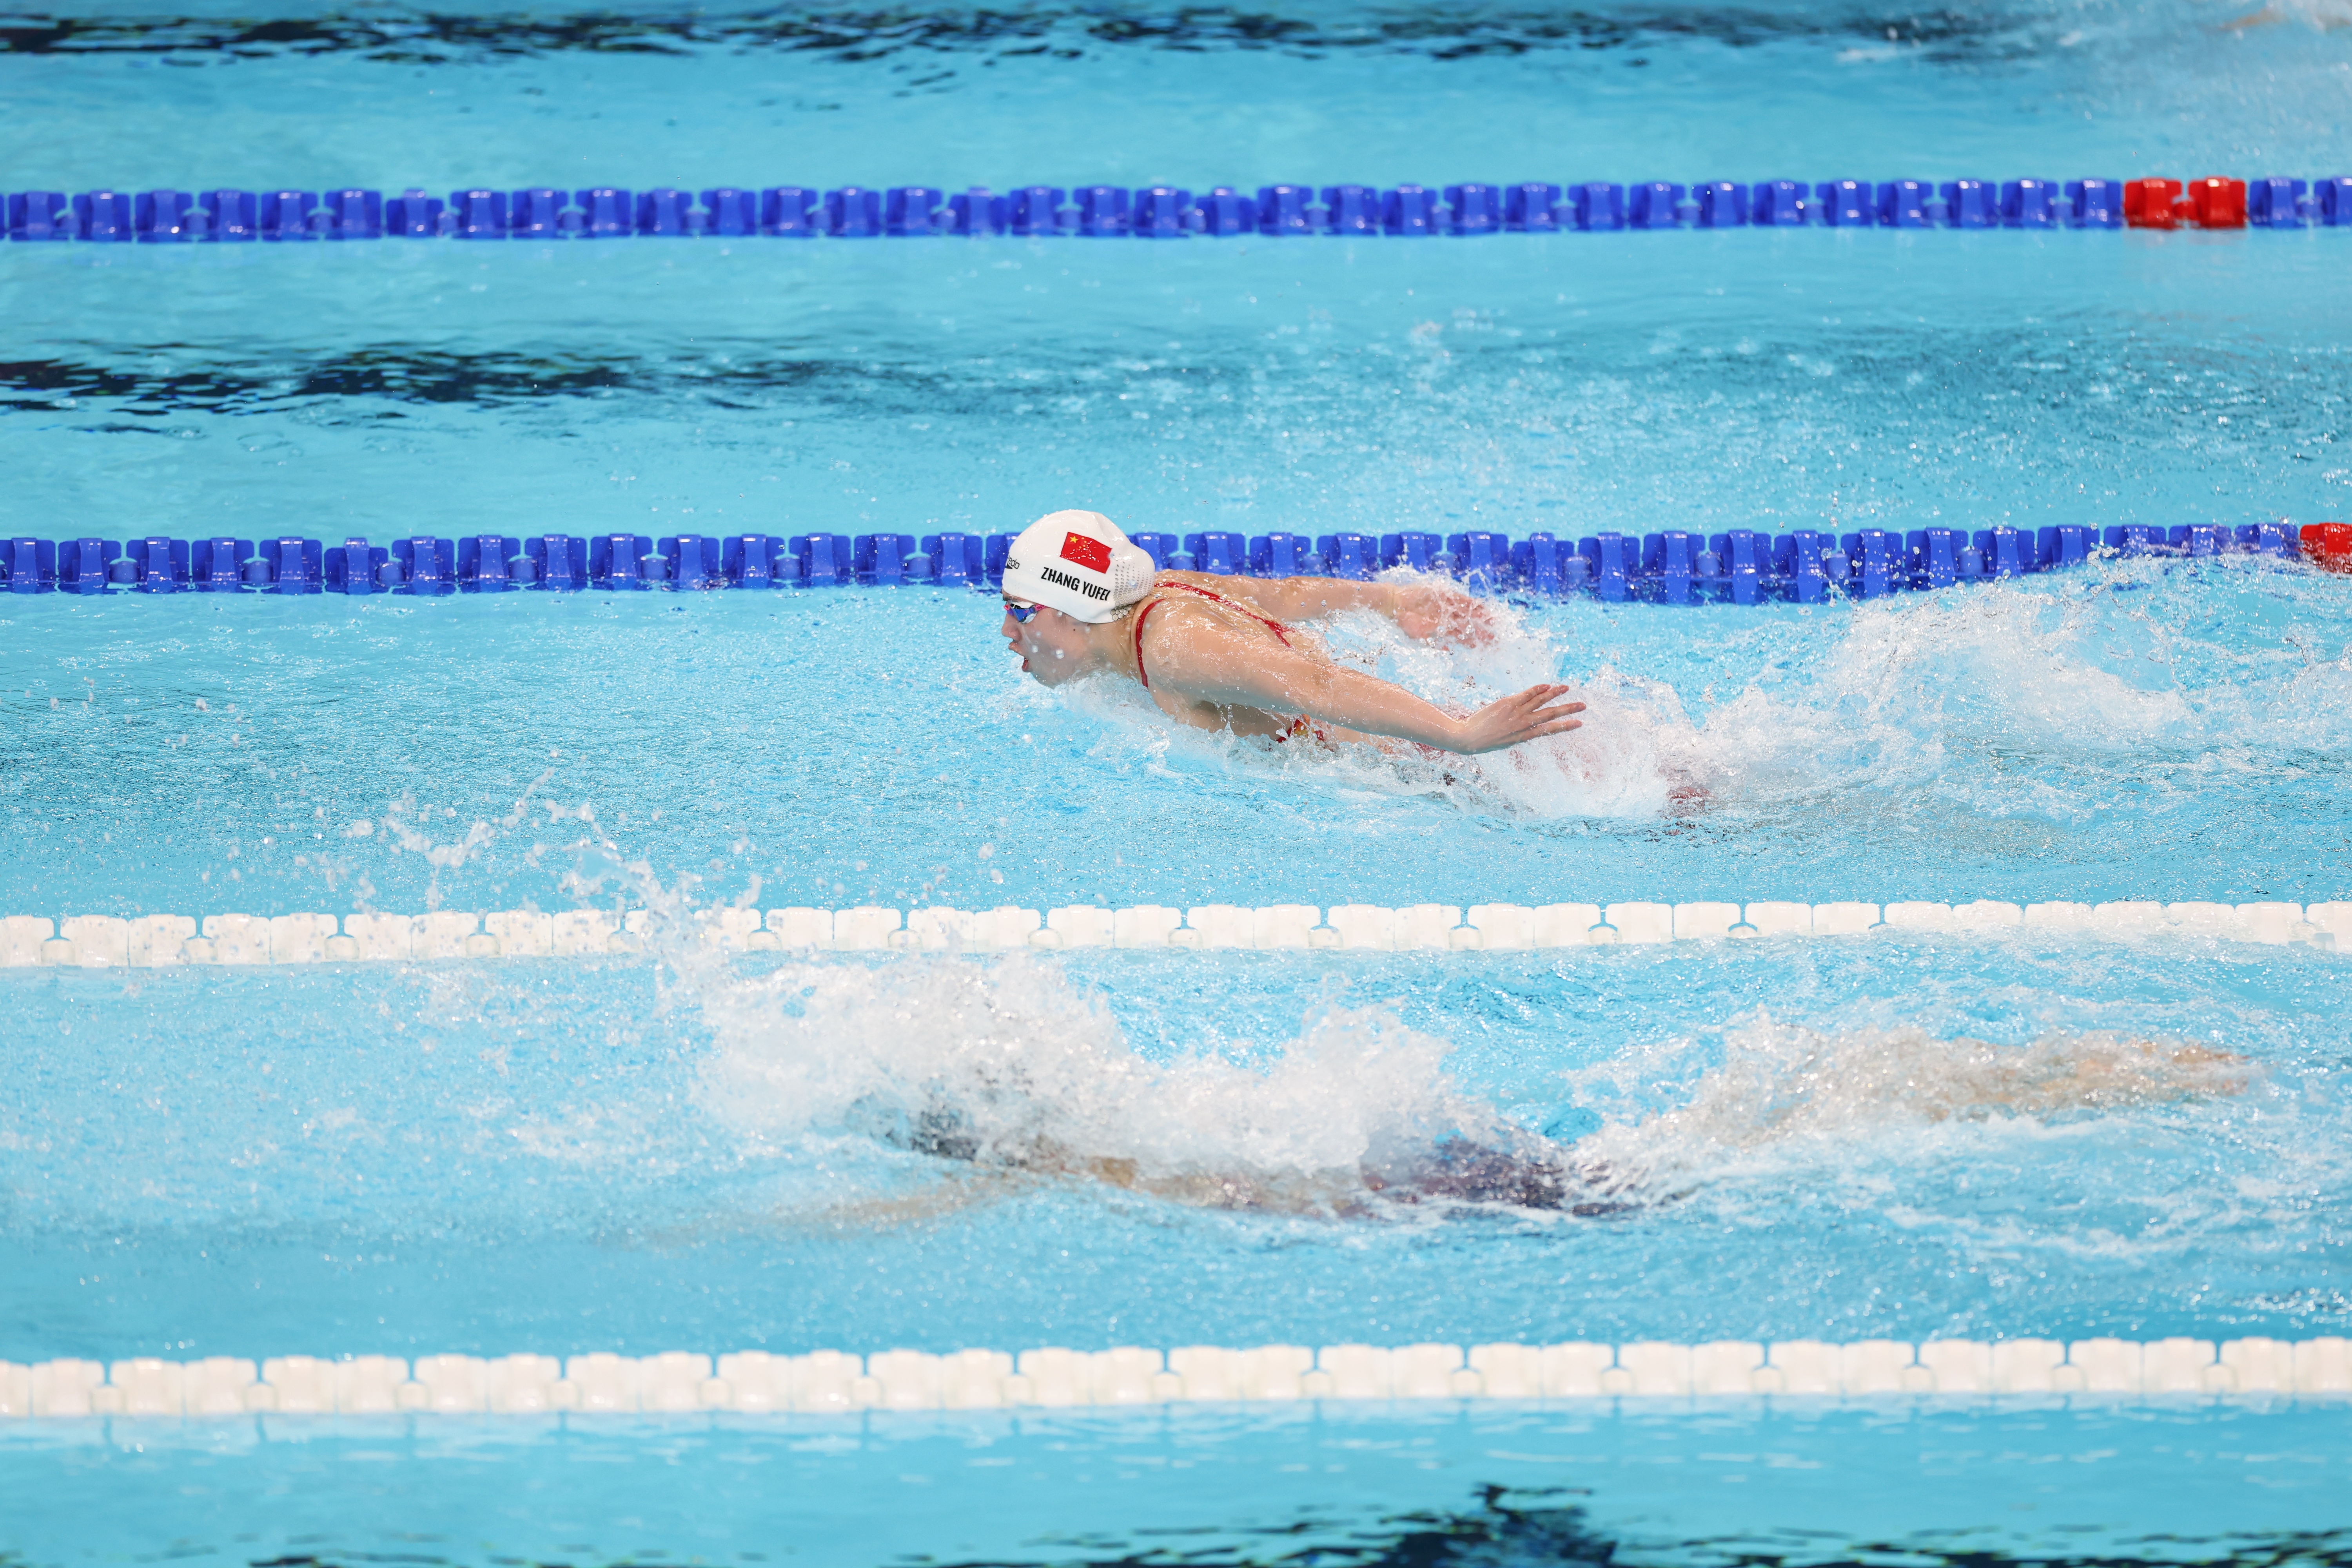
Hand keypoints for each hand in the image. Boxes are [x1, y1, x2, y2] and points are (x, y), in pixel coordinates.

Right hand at [1394, 586, 1498, 646]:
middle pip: (1468, 624)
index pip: (1462, 635)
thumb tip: (1447, 649)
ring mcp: (1446, 605)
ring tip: (1492, 621)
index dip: (1474, 640)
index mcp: (1442, 628)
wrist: (1393, 604)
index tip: (1486, 647)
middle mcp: (1447, 617)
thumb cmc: (1403, 622)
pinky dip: (1469, 603)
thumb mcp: (1418, 637)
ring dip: (1479, 616)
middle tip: (1495, 636)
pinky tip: (1481, 606)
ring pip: (1466, 611)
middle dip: (1481, 630)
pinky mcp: (1443, 594)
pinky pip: (1459, 599)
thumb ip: (1433, 643)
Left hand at [1444, 684, 1585, 754]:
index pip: (1550, 730)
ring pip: (1540, 701)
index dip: (1566, 726)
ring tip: (1567, 688)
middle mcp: (1523, 724)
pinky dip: (1537, 689)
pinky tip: (1547, 685)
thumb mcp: (1506, 742)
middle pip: (1550, 715)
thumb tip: (1528, 727)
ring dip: (1555, 694)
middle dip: (1568, 710)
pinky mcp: (1507, 703)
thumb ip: (1518, 734)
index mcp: (1525, 736)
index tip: (1579, 723)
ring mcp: (1516, 713)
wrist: (1468, 738)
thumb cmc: (1485, 741)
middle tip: (1583, 706)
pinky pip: (1526, 694)